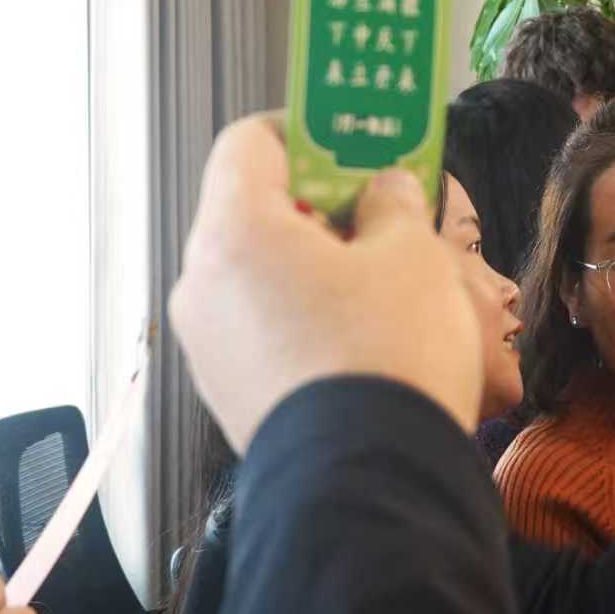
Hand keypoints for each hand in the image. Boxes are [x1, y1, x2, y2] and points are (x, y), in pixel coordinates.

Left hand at [169, 116, 482, 451]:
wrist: (370, 483)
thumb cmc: (387, 356)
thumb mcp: (412, 256)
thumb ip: (393, 204)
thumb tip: (382, 190)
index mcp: (234, 232)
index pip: (249, 143)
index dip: (304, 130)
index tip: (353, 141)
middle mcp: (202, 286)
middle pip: (251, 212)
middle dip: (317, 204)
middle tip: (382, 211)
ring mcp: (208, 347)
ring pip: (257, 276)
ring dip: (312, 264)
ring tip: (383, 280)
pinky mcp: (228, 396)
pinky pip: (261, 331)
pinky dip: (301, 317)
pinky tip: (361, 336)